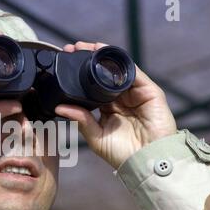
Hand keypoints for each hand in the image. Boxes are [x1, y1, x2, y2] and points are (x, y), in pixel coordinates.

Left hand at [55, 41, 176, 168]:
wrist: (146, 162)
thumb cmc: (122, 154)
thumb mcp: (95, 136)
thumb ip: (81, 120)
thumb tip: (59, 107)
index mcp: (108, 107)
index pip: (92, 85)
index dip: (80, 73)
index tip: (65, 62)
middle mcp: (121, 98)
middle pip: (104, 73)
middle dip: (88, 59)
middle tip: (72, 49)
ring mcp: (135, 93)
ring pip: (118, 69)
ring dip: (102, 56)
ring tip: (86, 47)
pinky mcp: (149, 91)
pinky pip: (133, 72)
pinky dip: (119, 61)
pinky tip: (105, 54)